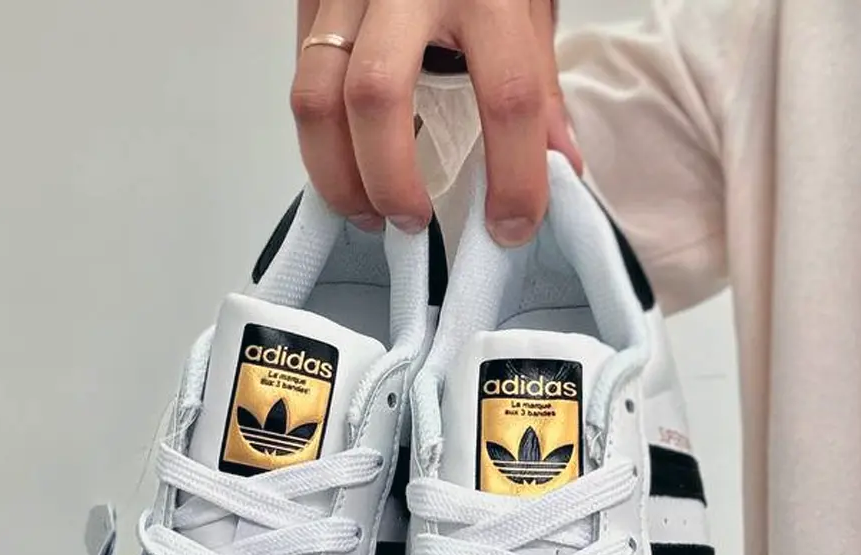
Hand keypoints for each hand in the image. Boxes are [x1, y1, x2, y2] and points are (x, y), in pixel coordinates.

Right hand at [291, 0, 580, 245]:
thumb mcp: (524, 4)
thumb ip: (538, 83)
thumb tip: (561, 167)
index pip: (509, 95)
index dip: (514, 176)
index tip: (511, 226)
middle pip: (376, 97)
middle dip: (390, 181)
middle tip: (412, 223)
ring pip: (315, 98)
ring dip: (337, 176)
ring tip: (369, 212)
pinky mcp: (309, 0)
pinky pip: (299, 84)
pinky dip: (321, 143)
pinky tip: (349, 167)